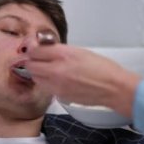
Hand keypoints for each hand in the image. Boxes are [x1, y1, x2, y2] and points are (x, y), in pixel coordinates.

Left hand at [25, 44, 140, 116]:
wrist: (113, 88)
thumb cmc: (102, 68)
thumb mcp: (79, 51)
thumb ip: (59, 50)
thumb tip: (44, 50)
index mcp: (63, 54)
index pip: (35, 51)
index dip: (32, 49)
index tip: (32, 48)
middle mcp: (57, 70)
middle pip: (30, 65)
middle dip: (31, 61)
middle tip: (36, 59)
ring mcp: (57, 84)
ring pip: (35, 77)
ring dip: (37, 72)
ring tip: (46, 69)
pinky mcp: (59, 95)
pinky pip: (45, 87)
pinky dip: (45, 82)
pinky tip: (55, 79)